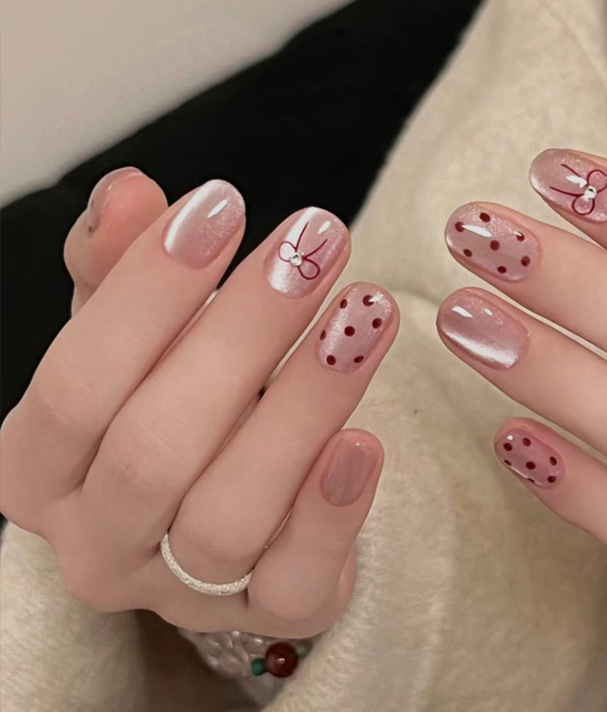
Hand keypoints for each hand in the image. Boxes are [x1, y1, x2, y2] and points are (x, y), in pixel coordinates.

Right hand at [0, 168, 396, 637]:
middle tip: (313, 246)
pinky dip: (330, 513)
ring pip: (229, 515)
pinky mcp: (270, 612)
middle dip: (241, 334)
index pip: (75, 382)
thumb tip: (129, 193)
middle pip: (155, 447)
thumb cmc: (172, 398)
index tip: (221, 205)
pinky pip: (295, 583)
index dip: (146, 291)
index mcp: (41, 466)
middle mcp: (98, 539)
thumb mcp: (136, 334)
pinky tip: (365, 440)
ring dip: (303, 406)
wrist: (226, 491)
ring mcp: (181, 590)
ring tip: (364, 316)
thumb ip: (121, 269)